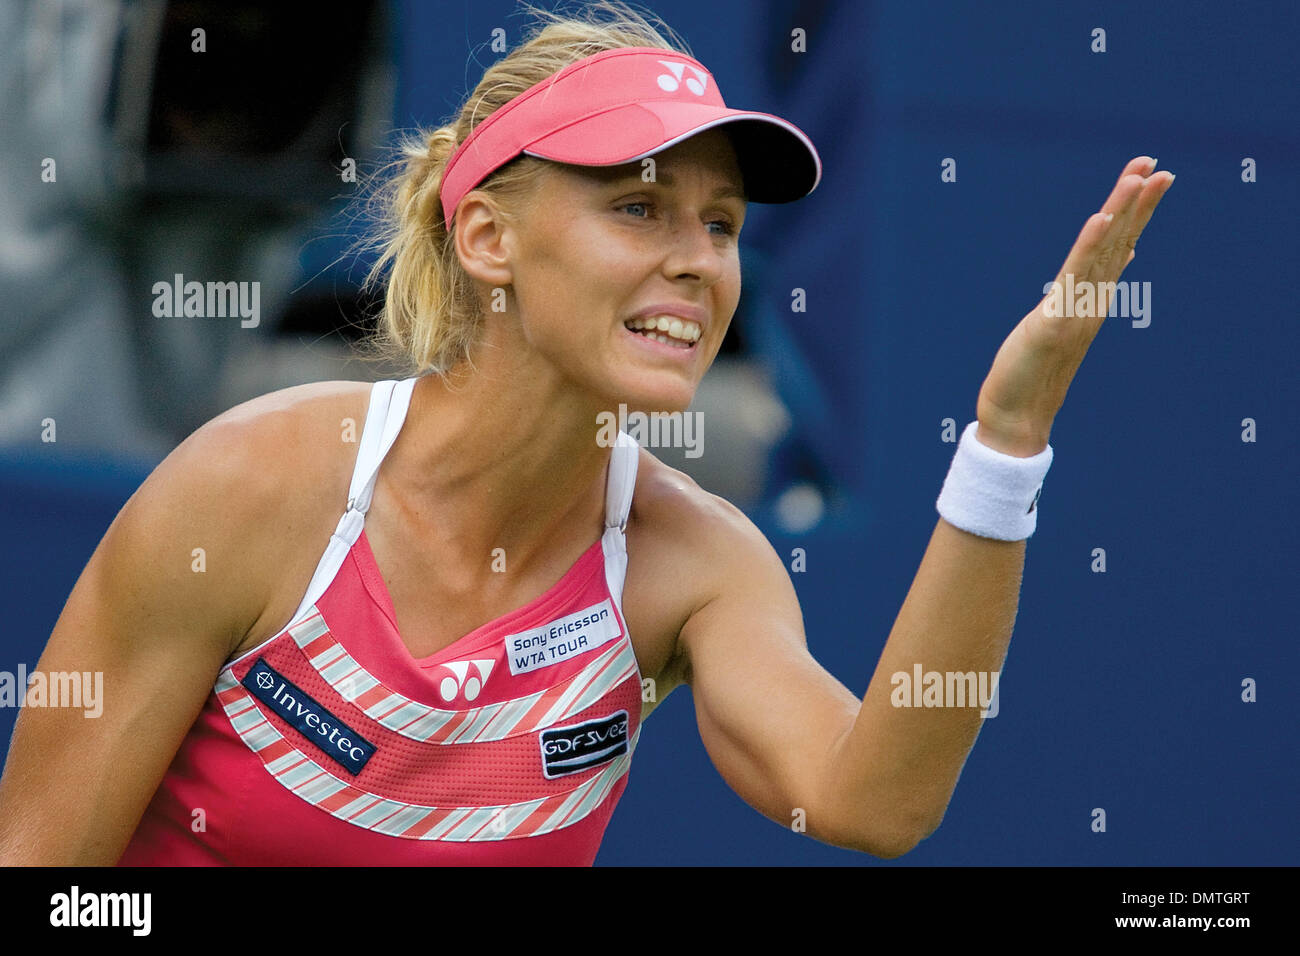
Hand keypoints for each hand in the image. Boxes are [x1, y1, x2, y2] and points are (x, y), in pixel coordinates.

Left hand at [975, 156, 1175, 456]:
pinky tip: (1100, 219)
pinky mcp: (1055, 320)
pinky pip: (1074, 277)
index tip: (1151, 174)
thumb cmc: (1036, 369)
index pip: (1119, 245)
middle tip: (1158, 166)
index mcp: (1094, 298)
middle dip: (1138, 203)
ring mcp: (1077, 310)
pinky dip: (1088, 246)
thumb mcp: (1064, 322)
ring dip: (1121, 213)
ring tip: (1137, 178)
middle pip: (1119, 243)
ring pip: (1102, 253)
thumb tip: (1119, 258)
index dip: (1135, 210)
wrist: (1019, 414)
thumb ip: (1087, 291)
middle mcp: (1092, 301)